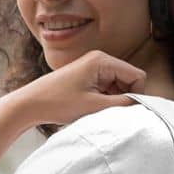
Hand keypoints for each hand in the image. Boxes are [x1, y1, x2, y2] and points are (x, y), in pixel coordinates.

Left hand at [11, 50, 146, 127]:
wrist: (30, 103)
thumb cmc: (58, 102)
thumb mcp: (94, 106)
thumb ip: (122, 104)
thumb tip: (143, 105)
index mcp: (102, 60)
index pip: (137, 76)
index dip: (136, 95)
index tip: (125, 111)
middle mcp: (100, 59)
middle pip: (128, 80)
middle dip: (124, 98)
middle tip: (109, 113)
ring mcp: (93, 68)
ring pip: (118, 86)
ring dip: (113, 101)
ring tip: (97, 111)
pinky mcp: (87, 77)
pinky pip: (107, 89)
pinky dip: (105, 101)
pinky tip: (92, 109)